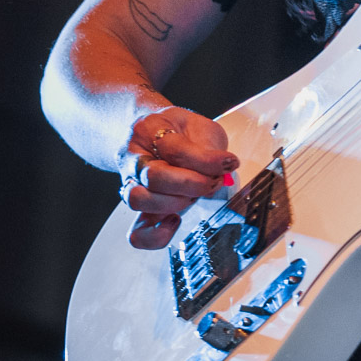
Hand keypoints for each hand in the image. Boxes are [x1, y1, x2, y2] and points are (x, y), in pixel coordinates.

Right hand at [117, 105, 239, 249]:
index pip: (175, 148)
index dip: (206, 160)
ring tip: (193, 195)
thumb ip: (208, 147)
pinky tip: (174, 221)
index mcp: (150, 129)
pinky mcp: (138, 209)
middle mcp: (135, 158)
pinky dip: (156, 234)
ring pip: (139, 200)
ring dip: (174, 203)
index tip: (229, 163)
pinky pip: (137, 232)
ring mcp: (132, 184)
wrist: (151, 133)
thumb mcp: (198, 126)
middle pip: (154, 176)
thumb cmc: (176, 131)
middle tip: (213, 181)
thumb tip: (222, 168)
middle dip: (191, 184)